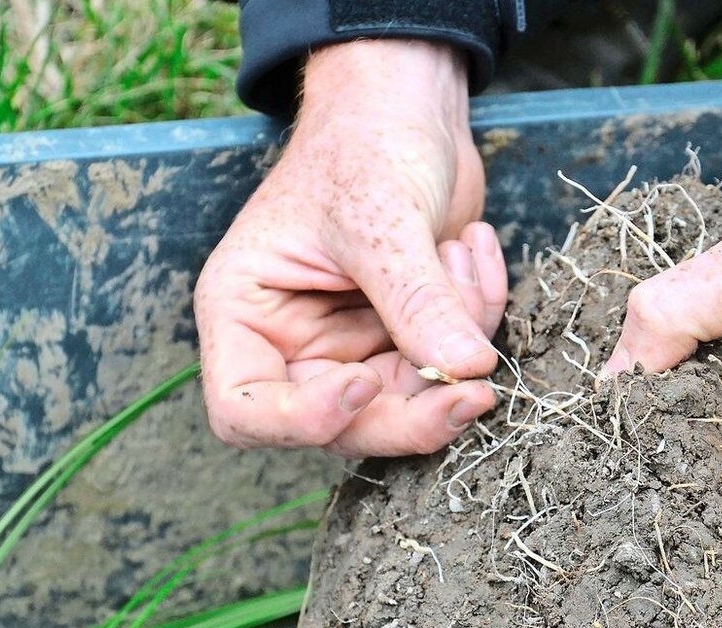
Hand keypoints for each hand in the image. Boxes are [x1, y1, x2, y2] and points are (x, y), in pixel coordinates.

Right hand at [194, 40, 506, 457]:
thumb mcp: (381, 219)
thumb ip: (415, 300)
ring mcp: (353, 347)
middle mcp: (291, 343)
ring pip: (409, 404)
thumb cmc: (364, 143)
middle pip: (343, 427)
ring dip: (456, 342)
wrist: (407, 106)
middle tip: (475, 387)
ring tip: (462, 252)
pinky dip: (477, 314)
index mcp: (244, 312)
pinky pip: (450, 364)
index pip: (245, 410)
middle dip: (414, 410)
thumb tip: (465, 370)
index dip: (303, 420)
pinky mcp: (406, 340)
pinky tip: (472, 247)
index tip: (367, 382)